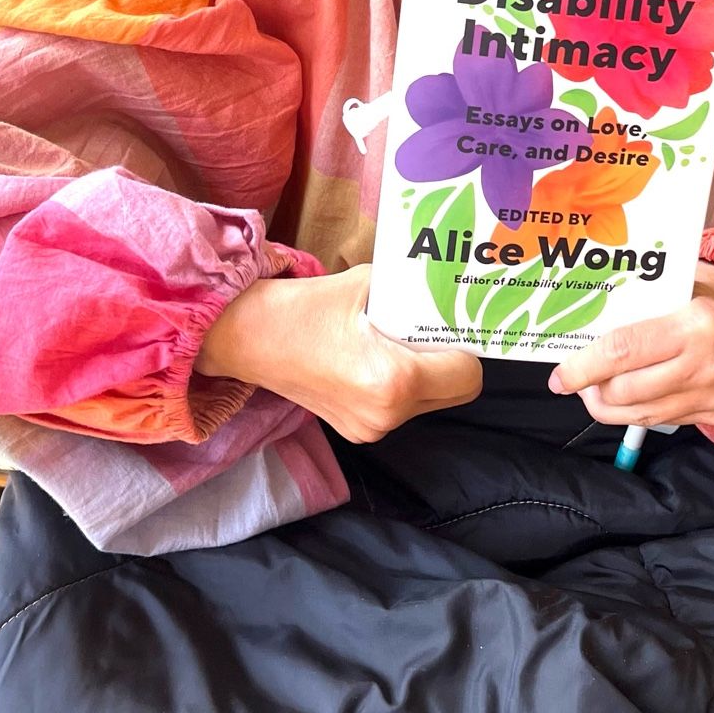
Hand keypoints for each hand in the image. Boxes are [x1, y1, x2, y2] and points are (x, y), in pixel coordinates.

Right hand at [195, 265, 481, 443]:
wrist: (245, 338)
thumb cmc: (302, 308)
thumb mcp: (367, 284)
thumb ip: (412, 291)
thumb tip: (448, 281)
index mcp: (394, 381)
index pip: (467, 375)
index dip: (468, 346)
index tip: (457, 322)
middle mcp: (386, 415)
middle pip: (454, 392)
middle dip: (450, 359)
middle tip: (432, 327)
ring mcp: (369, 429)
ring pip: (428, 400)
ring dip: (425, 372)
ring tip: (397, 339)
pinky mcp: (354, 431)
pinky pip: (400, 407)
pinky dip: (400, 384)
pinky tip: (376, 356)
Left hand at [546, 262, 713, 429]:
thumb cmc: (707, 291)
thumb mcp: (673, 284)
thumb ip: (633, 308)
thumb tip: (580, 335)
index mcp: (697, 323)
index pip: (623, 351)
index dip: (583, 367)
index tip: (559, 377)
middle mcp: (710, 363)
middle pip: (627, 391)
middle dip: (592, 389)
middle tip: (576, 380)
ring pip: (642, 415)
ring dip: (610, 407)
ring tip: (595, 393)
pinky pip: (665, 420)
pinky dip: (640, 411)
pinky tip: (630, 396)